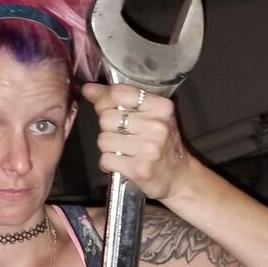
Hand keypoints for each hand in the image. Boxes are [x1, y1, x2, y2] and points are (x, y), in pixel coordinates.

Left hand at [81, 82, 190, 200]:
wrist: (178, 176)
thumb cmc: (162, 143)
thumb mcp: (150, 115)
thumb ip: (120, 100)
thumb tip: (89, 89)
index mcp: (161, 107)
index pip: (118, 93)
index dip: (102, 98)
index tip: (101, 105)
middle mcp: (156, 126)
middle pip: (106, 117)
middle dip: (107, 127)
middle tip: (121, 134)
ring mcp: (149, 149)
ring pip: (103, 140)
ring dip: (108, 147)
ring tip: (122, 150)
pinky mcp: (139, 169)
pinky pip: (106, 160)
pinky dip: (109, 163)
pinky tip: (121, 162)